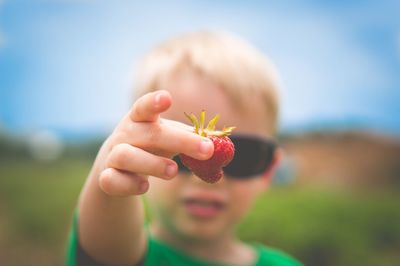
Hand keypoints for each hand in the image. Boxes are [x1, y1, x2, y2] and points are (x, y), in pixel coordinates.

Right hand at [96, 90, 213, 195]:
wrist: (115, 166)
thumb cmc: (150, 146)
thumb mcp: (169, 139)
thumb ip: (192, 139)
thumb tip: (224, 145)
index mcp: (140, 119)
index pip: (143, 107)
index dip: (153, 102)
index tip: (167, 98)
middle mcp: (124, 134)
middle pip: (148, 133)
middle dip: (179, 141)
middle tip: (207, 150)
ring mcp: (112, 155)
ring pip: (125, 156)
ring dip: (152, 164)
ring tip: (173, 171)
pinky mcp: (106, 178)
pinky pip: (111, 181)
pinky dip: (129, 184)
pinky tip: (144, 186)